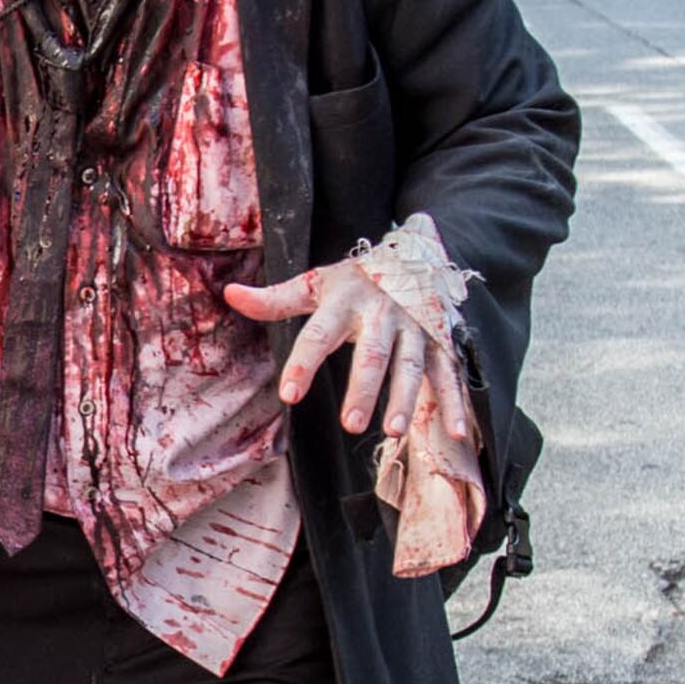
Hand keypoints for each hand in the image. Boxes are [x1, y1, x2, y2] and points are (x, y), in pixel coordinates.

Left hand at [223, 258, 476, 442]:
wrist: (416, 251)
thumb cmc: (356, 279)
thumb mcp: (318, 283)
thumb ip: (276, 298)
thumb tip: (230, 293)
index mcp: (346, 300)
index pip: (319, 333)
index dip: (303, 363)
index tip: (289, 395)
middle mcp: (382, 313)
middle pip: (372, 354)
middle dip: (364, 389)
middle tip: (350, 425)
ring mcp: (415, 327)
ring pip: (411, 365)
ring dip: (405, 398)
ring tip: (393, 431)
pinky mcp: (440, 340)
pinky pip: (448, 373)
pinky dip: (454, 402)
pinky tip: (455, 432)